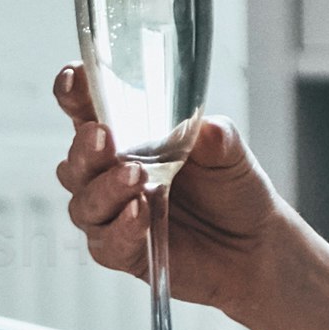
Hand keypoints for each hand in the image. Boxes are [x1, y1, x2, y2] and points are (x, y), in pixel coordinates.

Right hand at [53, 62, 284, 294]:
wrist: (255, 244)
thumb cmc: (232, 189)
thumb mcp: (231, 153)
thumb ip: (216, 138)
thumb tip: (205, 128)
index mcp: (127, 137)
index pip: (86, 112)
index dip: (73, 94)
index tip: (73, 78)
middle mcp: (111, 174)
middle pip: (76, 161)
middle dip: (84, 147)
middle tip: (104, 135)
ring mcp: (114, 214)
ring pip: (85, 203)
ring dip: (105, 188)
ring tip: (135, 177)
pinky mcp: (125, 251)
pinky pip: (107, 243)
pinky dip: (121, 228)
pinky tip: (139, 214)